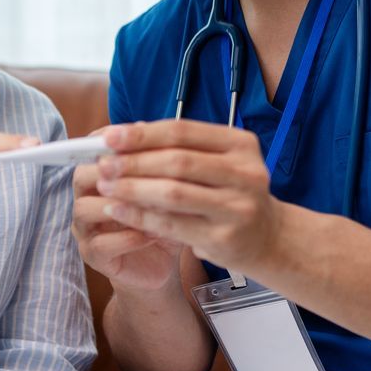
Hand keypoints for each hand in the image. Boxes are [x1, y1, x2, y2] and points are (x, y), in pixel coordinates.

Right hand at [72, 128, 184, 294]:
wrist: (163, 265)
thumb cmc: (163, 219)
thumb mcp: (166, 188)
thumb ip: (155, 161)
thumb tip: (149, 127)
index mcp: (99, 177)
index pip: (90, 150)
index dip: (107, 142)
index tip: (133, 136)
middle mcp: (85, 199)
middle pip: (81, 176)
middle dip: (112, 171)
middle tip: (142, 172)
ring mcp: (85, 229)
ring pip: (85, 209)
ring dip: (120, 204)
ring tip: (152, 205)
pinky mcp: (93, 256)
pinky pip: (101, 244)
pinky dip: (128, 237)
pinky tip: (154, 233)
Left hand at [92, 120, 286, 275]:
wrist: (267, 237)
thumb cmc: (230, 193)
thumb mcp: (216, 162)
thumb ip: (176, 148)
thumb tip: (121, 136)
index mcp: (241, 144)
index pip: (183, 132)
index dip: (142, 134)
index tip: (109, 137)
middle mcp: (245, 173)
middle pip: (177, 161)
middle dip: (133, 162)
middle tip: (102, 164)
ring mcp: (237, 207)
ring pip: (173, 194)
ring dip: (133, 188)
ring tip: (105, 185)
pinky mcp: (224, 238)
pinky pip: (172, 225)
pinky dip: (140, 216)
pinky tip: (118, 210)